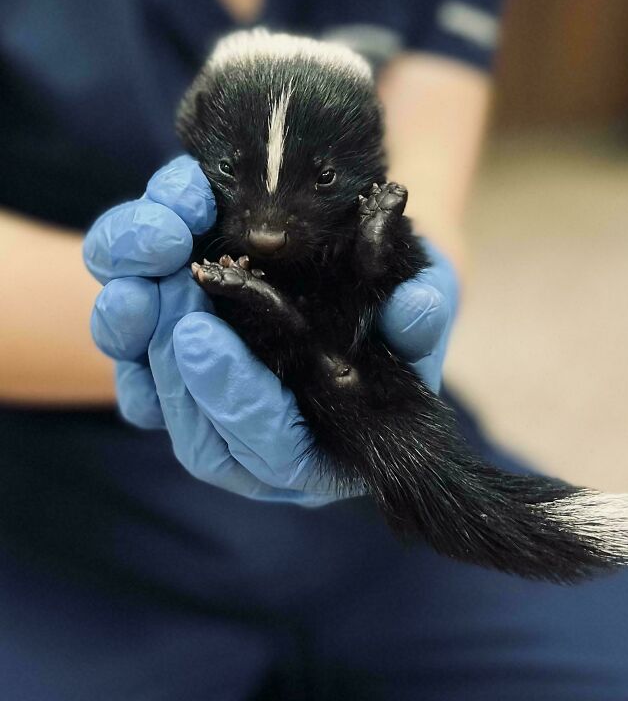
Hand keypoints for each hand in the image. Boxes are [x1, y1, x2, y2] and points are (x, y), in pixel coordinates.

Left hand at [84, 156, 459, 504]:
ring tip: (156, 259)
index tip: (200, 337)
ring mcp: (214, 412)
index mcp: (328, 448)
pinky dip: (127, 305)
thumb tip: (415, 309)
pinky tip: (146, 248)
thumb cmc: (394, 297)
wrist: (358, 268)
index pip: (271, 452)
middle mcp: (262, 444)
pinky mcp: (174, 368)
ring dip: (139, 329)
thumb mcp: (426, 295)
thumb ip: (426, 314)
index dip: (234, 401)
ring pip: (149, 398)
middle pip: (196, 434)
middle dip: (172, 363)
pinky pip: (129, 355)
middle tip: (168, 289)